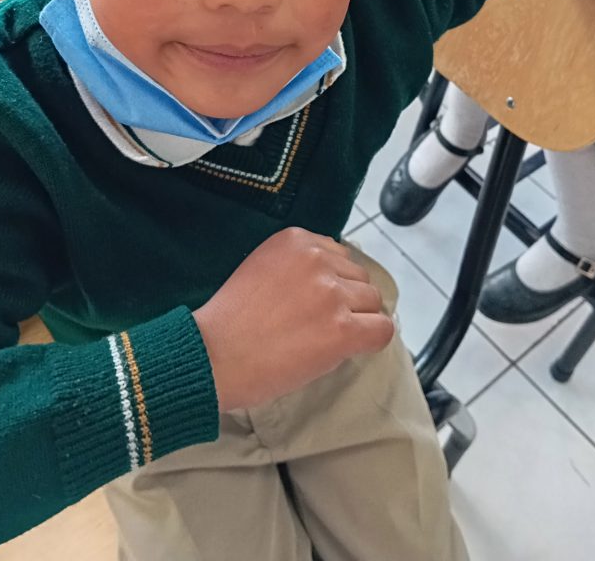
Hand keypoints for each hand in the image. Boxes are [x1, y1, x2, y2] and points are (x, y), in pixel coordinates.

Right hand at [193, 227, 393, 411]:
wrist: (212, 356)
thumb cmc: (228, 320)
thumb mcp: (260, 267)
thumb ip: (296, 265)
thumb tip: (334, 280)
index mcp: (295, 239)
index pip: (338, 255)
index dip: (331, 282)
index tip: (313, 302)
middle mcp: (317, 259)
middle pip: (359, 277)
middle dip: (346, 300)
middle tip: (318, 325)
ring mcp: (331, 294)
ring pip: (372, 302)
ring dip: (357, 321)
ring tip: (326, 339)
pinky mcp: (342, 329)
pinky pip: (382, 329)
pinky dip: (372, 340)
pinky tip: (351, 349)